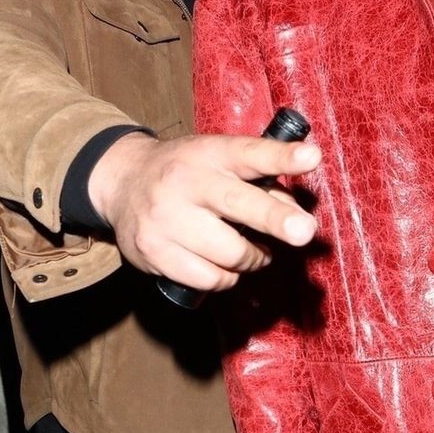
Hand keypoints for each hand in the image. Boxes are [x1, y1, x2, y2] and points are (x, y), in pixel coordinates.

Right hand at [88, 129, 323, 293]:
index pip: (250, 153)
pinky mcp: (154, 253)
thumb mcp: (220, 161)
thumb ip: (262, 183)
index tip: (311, 158)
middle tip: (305, 232)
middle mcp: (185, 183)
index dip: (282, 157)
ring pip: (231, 254)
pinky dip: (226, 277)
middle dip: (276, 219)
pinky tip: (222, 264)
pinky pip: (210, 279)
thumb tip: (297, 217)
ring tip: (251, 249)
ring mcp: (166, 220)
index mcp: (209, 154)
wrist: (122, 181)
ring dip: (254, 257)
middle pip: (240, 204)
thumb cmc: (188, 173)